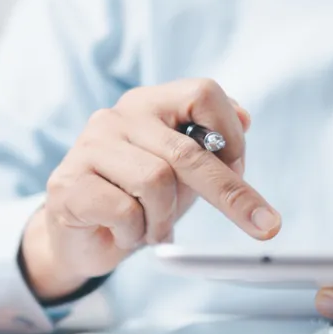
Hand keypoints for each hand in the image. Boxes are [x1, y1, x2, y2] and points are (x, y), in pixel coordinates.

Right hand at [21, 78, 281, 300]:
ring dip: (164, 220)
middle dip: (229, 193)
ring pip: (156, 183)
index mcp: (149, 104)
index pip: (203, 93)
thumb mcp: (182, 177)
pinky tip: (124, 234)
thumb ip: (210, 150)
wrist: (77, 240)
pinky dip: (135, 233)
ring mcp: (88, 148)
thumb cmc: (135, 202)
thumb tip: (245, 119)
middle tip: (264, 226)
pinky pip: (124, 211)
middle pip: (187, 150)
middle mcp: (117, 117)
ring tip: (152, 229)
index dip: (231, 134)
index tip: (241, 169)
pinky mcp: (68, 185)